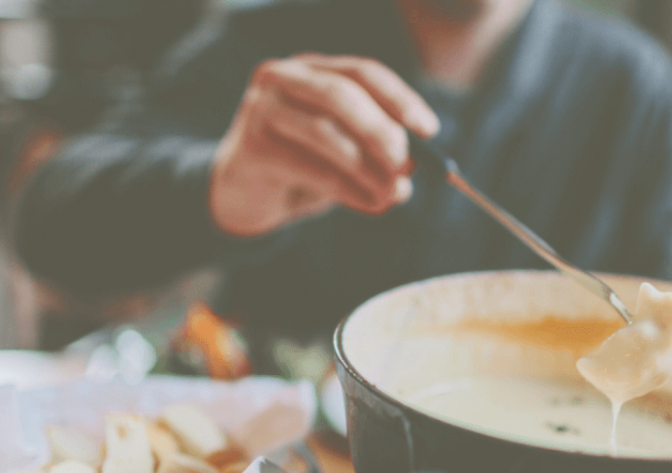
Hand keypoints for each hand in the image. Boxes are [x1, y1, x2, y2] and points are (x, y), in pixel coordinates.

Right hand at [209, 53, 439, 236]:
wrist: (242, 196)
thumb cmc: (301, 169)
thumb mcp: (344, 155)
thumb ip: (375, 154)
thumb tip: (412, 170)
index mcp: (312, 69)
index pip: (362, 72)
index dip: (400, 99)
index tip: (429, 130)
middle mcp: (283, 78)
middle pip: (341, 94)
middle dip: (382, 130)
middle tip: (407, 164)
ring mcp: (261, 108)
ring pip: (324, 131)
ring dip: (366, 167)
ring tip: (392, 193)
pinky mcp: (250, 146)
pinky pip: (309, 167)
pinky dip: (347, 189)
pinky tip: (370, 204)